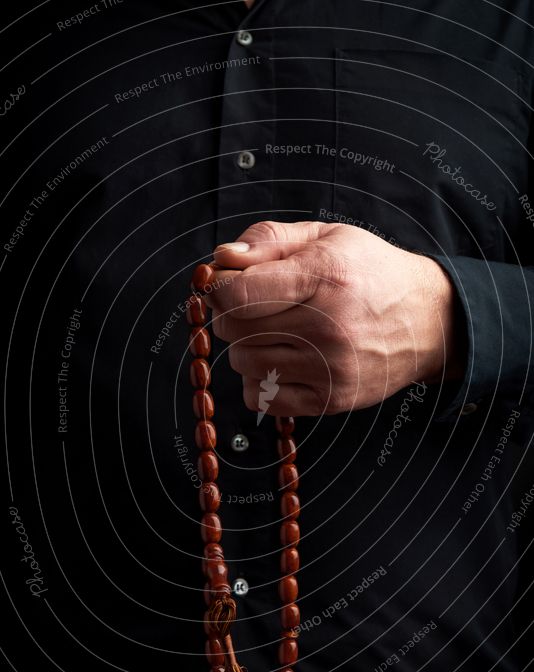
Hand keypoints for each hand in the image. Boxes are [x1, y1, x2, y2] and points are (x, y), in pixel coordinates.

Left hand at [206, 221, 464, 416]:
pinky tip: (280, 363)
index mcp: (323, 275)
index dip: (219, 288)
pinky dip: (259, 382)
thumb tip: (221, 259)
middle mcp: (327, 325)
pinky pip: (262, 399)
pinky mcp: (331, 399)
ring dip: (246, 348)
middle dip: (230, 316)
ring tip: (274, 334)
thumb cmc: (372, 273)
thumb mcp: (327, 237)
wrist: (428, 320)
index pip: (238, 293)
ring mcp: (329, 367)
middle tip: (252, 309)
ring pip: (244, 365)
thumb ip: (270, 239)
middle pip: (235, 330)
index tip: (227, 285)